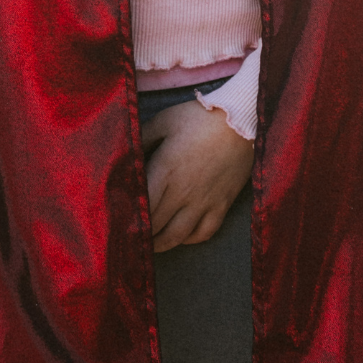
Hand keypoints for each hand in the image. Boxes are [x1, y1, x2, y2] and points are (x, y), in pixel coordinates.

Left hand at [142, 99, 254, 251]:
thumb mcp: (164, 120)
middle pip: (156, 225)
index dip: (129, 218)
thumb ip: (143, 138)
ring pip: (178, 236)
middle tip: (130, 236)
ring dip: (161, 244)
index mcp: (165, 171)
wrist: (242, 121)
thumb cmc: (200, 118)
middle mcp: (182, 191)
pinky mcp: (222, 204)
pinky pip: (204, 232)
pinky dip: (190, 240)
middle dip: (141, 234)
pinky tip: (181, 236)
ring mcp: (204, 201)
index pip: (141, 206)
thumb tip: (127, 153)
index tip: (120, 222)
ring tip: (152, 245)